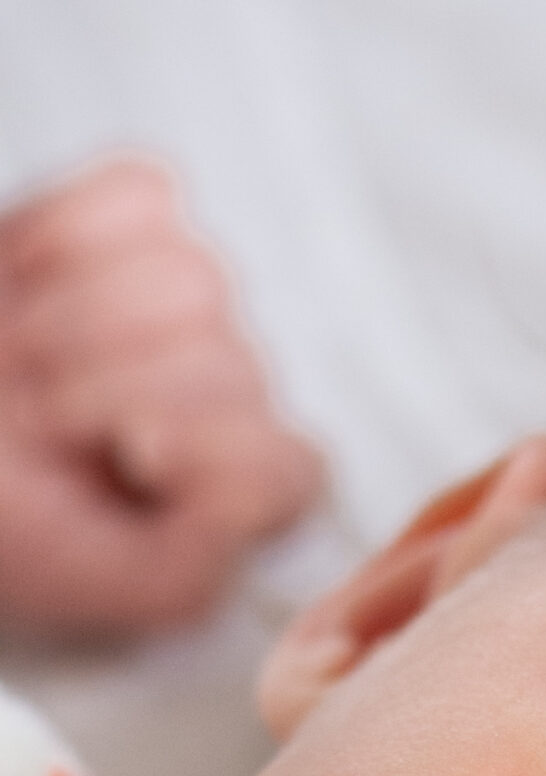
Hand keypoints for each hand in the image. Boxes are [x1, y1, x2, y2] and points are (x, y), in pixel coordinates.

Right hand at [0, 158, 322, 635]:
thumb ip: (187, 570)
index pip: (288, 459)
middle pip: (229, 362)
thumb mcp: (96, 580)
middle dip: (109, 392)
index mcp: (242, 490)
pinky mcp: (133, 221)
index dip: (210, 448)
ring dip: (80, 322)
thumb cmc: (6, 518)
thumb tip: (243, 498)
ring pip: (194, 278)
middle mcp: (229, 395)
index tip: (126, 460)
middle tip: (41, 422)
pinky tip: (24, 282)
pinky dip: (65, 234)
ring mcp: (187, 305)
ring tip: (26, 361)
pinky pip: (144, 195)